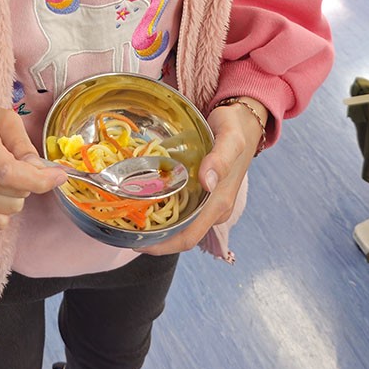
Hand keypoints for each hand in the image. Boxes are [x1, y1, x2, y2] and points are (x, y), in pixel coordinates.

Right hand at [0, 98, 65, 229]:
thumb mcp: (6, 120)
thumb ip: (25, 146)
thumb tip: (43, 172)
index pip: (8, 172)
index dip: (39, 180)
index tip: (59, 176)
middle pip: (12, 194)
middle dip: (26, 182)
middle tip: (16, 165)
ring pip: (6, 211)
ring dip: (14, 197)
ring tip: (0, 177)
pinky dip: (2, 212)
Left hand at [138, 99, 265, 255]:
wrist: (244, 122)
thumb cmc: (235, 128)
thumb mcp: (230, 138)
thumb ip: (220, 159)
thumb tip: (207, 182)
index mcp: (219, 204)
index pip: (188, 237)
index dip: (162, 246)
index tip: (135, 242)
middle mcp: (213, 209)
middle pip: (181, 236)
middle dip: (154, 239)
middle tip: (124, 228)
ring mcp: (208, 203)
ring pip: (180, 224)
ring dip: (157, 226)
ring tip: (128, 217)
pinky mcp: (203, 194)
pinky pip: (181, 209)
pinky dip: (162, 210)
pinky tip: (144, 200)